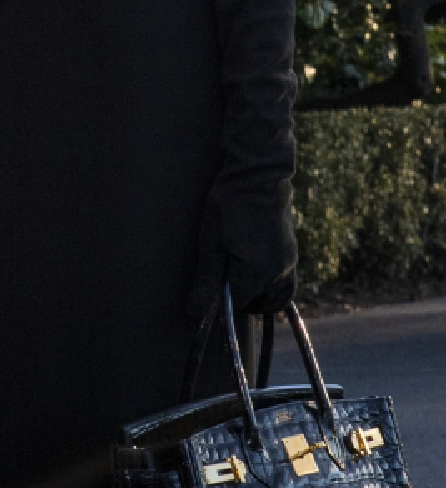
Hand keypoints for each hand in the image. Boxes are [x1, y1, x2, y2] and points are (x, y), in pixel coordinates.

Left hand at [188, 180, 296, 317]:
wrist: (260, 176)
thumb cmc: (230, 205)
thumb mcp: (210, 241)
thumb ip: (206, 278)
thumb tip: (195, 312)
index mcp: (257, 273)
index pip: (241, 304)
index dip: (224, 304)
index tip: (210, 296)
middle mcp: (279, 272)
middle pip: (262, 304)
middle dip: (242, 304)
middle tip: (222, 289)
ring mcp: (289, 262)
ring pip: (279, 297)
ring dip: (260, 299)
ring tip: (238, 284)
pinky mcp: (292, 252)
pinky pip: (287, 282)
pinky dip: (273, 287)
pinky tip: (255, 273)